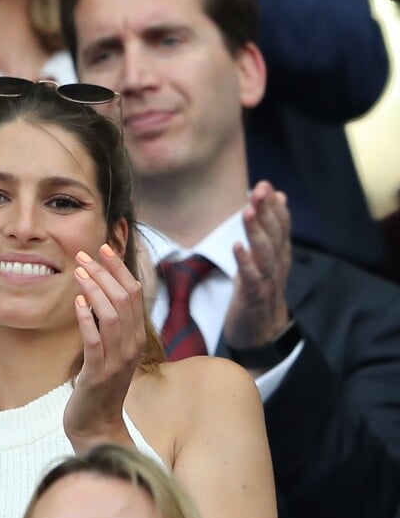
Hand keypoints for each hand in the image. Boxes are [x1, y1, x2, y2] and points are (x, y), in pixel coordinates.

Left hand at [64, 244, 143, 451]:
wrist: (96, 425)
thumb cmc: (98, 386)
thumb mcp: (107, 351)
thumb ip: (107, 325)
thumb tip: (96, 292)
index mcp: (136, 337)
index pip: (134, 293)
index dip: (119, 269)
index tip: (103, 248)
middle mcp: (132, 346)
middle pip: (125, 299)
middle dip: (105, 272)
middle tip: (84, 254)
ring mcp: (117, 360)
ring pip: (112, 315)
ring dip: (95, 290)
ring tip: (78, 272)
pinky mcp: (98, 373)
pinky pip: (95, 340)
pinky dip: (86, 319)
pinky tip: (76, 302)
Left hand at [224, 181, 291, 350]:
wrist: (262, 333)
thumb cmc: (259, 291)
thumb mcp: (266, 258)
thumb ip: (271, 229)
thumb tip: (279, 197)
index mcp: (279, 255)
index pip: (280, 225)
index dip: (273, 206)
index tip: (264, 184)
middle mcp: (277, 265)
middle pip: (275, 234)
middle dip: (267, 211)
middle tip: (259, 189)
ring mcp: (267, 281)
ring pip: (265, 253)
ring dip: (256, 231)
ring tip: (248, 211)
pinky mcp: (253, 297)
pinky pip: (251, 278)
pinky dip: (245, 262)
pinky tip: (236, 246)